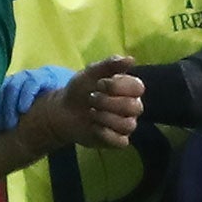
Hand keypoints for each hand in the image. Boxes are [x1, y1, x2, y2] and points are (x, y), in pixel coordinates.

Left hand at [21, 56, 142, 154]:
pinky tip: (93, 127)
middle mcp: (132, 107)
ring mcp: (126, 125)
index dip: (117, 86)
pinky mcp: (117, 141)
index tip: (98, 84)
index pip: (138, 88)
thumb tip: (131, 59)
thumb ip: (110, 64)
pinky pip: (121, 141)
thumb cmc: (81, 89)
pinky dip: (105, 134)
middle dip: (108, 102)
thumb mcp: (91, 72)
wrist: (63, 111)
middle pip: (134, 107)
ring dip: (104, 117)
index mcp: (129, 89)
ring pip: (128, 125)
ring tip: (90, 113)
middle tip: (91, 99)